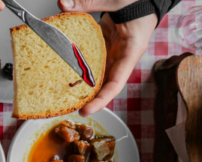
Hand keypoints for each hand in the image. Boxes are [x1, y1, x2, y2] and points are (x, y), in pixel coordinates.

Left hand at [58, 0, 158, 114]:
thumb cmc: (139, 0)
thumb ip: (90, 2)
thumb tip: (64, 4)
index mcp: (130, 51)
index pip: (116, 84)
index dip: (101, 100)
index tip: (86, 110)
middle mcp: (122, 56)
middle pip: (104, 84)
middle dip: (87, 97)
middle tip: (66, 106)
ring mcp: (113, 52)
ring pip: (96, 73)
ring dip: (81, 83)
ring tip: (62, 93)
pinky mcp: (106, 45)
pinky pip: (92, 60)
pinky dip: (79, 65)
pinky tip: (64, 69)